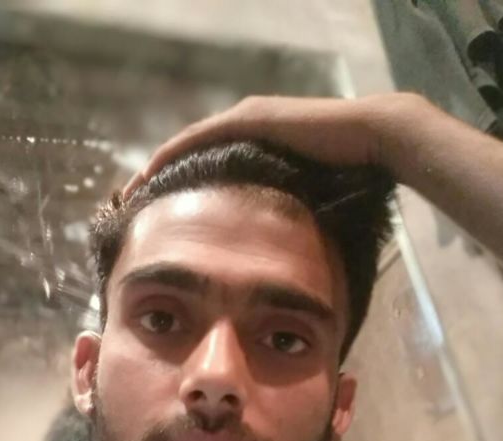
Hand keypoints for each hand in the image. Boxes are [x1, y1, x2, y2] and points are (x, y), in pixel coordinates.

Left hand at [124, 93, 429, 194]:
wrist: (371, 141)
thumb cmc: (348, 176)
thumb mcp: (303, 202)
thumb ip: (281, 219)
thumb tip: (271, 259)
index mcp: (254, 151)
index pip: (205, 172)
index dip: (179, 193)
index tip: (159, 219)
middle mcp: (244, 129)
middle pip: (188, 157)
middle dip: (160, 181)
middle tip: (132, 205)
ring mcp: (245, 119)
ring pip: (185, 146)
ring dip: (157, 168)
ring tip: (131, 191)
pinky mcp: (249, 118)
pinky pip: (198, 138)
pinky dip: (171, 155)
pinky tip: (149, 172)